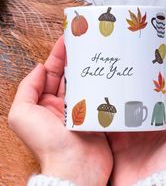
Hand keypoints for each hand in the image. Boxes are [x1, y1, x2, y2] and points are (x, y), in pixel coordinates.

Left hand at [8, 36, 112, 185]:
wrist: (76, 166)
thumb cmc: (47, 143)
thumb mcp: (22, 114)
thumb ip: (28, 88)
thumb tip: (40, 67)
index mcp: (43, 102)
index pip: (51, 72)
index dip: (57, 55)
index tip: (66, 39)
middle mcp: (61, 104)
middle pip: (68, 75)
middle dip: (74, 57)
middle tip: (83, 41)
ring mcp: (79, 108)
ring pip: (83, 82)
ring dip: (87, 67)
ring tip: (94, 51)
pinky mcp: (94, 113)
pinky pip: (95, 93)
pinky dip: (98, 82)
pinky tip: (103, 71)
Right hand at [107, 60, 165, 185]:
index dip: (164, 74)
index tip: (158, 58)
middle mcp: (152, 122)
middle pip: (146, 94)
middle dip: (141, 78)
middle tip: (134, 62)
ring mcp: (135, 129)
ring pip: (128, 104)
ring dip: (123, 91)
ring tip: (118, 75)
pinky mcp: (119, 137)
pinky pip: (113, 119)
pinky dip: (109, 109)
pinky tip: (105, 96)